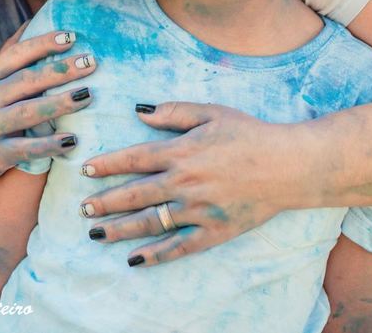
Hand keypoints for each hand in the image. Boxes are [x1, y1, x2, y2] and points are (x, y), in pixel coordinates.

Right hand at [0, 27, 96, 185]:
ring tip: (87, 95)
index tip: (71, 36)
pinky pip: (25, 150)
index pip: (16, 55)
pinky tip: (72, 141)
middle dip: (59, 70)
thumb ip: (9, 55)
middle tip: (91, 62)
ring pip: (28, 113)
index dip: (42, 44)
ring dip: (59, 103)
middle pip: (26, 81)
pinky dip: (49, 145)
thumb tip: (32, 20)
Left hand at [79, 102, 301, 266]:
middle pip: (134, 194)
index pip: (133, 159)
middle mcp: (184, 183)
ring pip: (150, 222)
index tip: (85, 169)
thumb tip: (139, 110)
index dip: (107, 165)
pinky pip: (178, 247)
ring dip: (120, 228)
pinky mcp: (213, 231)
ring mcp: (198, 210)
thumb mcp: (210, 112)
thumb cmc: (249, 134)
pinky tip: (134, 260)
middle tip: (83, 208)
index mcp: (180, 152)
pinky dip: (155, 255)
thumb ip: (173, 111)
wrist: (288, 165)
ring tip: (95, 232)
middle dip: (105, 201)